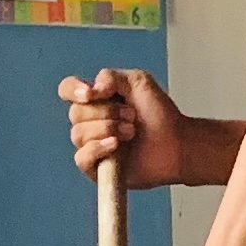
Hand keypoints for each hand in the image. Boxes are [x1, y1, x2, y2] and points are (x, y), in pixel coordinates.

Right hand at [59, 66, 185, 186]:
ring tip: (131, 131)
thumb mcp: (138, 82)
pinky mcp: (95, 168)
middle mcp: (90, 121)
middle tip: (132, 116)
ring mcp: (91, 145)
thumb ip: (111, 77)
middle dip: (106, 112)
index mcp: (96, 99)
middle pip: (75, 112)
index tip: (92, 94)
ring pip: (78, 134)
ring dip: (108, 128)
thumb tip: (91, 90)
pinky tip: (116, 145)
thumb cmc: (160, 114)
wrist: (177, 143)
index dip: (73, 90)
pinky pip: (82, 157)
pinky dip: (98, 148)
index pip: (68, 90)